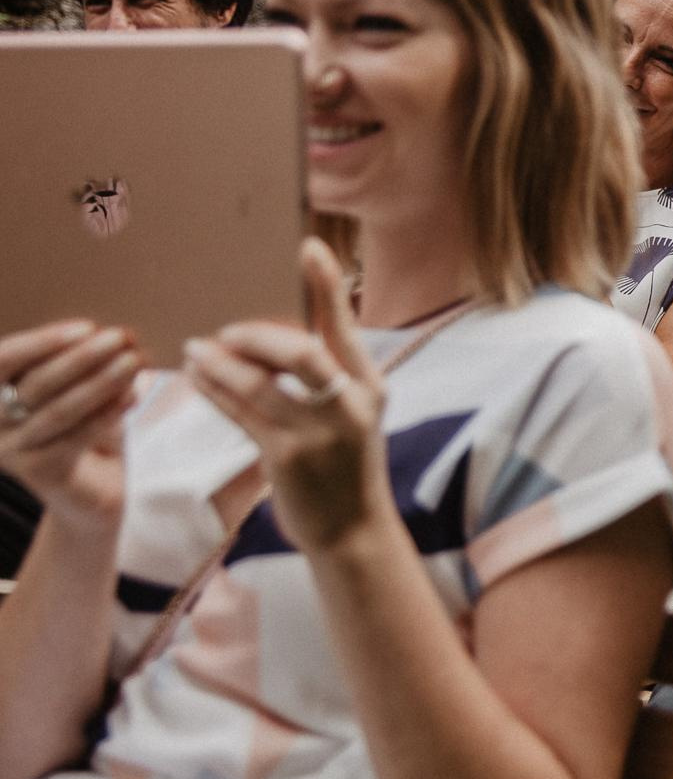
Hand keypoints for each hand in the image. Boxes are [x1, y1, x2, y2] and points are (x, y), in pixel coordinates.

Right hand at [0, 320, 141, 524]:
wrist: (92, 493)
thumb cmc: (85, 430)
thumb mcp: (78, 390)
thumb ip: (83, 366)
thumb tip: (118, 334)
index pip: (3, 360)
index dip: (42, 341)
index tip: (87, 326)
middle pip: (35, 383)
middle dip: (81, 357)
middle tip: (120, 337)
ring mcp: (10, 450)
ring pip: (58, 409)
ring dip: (100, 382)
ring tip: (134, 361)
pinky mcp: (38, 471)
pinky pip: (75, 437)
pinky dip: (107, 413)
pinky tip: (133, 394)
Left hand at [183, 239, 390, 557]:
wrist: (353, 531)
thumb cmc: (347, 467)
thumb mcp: (354, 415)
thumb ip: (330, 376)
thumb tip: (280, 335)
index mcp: (370, 385)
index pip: (346, 327)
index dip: (326, 286)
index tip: (308, 247)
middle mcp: (350, 404)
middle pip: (300, 351)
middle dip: (256, 335)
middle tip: (228, 331)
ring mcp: (318, 433)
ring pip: (258, 382)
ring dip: (220, 362)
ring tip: (195, 350)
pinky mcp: (286, 458)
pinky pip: (240, 412)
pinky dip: (213, 389)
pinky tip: (197, 376)